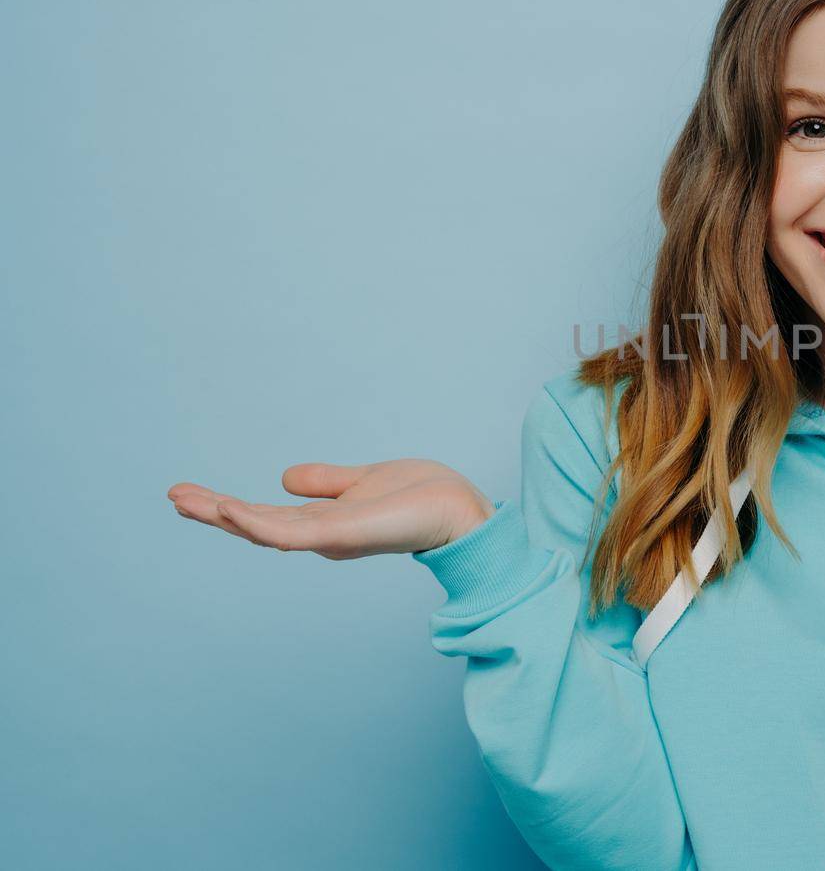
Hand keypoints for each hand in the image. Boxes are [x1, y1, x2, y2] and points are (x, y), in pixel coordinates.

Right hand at [169, 459, 495, 559]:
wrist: (460, 510)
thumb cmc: (422, 497)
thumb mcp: (362, 481)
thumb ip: (326, 482)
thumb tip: (284, 478)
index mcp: (325, 523)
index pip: (266, 515)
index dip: (228, 507)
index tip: (192, 491)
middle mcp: (321, 536)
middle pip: (255, 525)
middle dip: (212, 512)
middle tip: (173, 495)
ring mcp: (329, 538)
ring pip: (263, 530)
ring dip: (223, 516)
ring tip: (186, 501)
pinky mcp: (341, 536)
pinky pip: (290, 533)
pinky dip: (257, 523)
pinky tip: (230, 509)